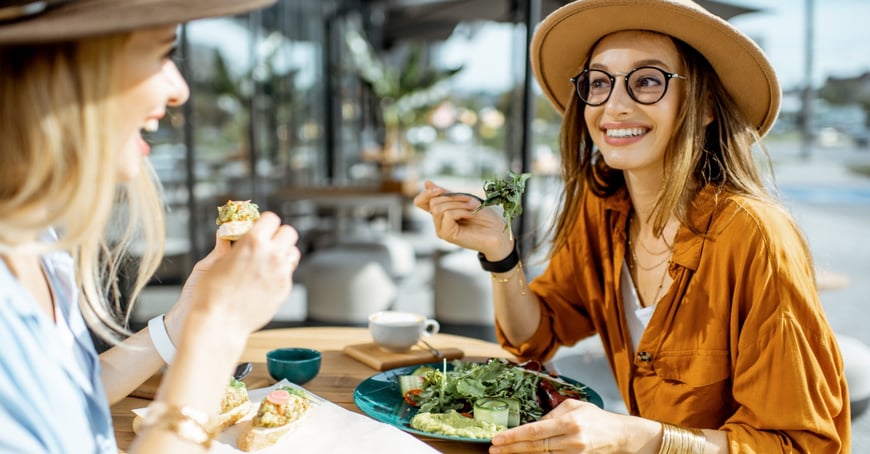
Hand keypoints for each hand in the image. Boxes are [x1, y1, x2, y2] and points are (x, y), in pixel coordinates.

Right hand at [168, 212, 300, 339]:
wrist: (219, 324)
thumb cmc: (210, 295)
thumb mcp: (213, 263)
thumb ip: (225, 246)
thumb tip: (226, 234)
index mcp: (253, 242)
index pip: (272, 218)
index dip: (265, 222)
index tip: (260, 227)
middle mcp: (271, 254)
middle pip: (289, 232)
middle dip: (278, 235)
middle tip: (267, 242)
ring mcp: (281, 273)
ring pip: (293, 253)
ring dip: (283, 253)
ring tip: (269, 261)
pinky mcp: (284, 289)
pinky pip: (288, 273)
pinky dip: (280, 273)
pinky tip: (265, 280)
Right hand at [413, 180, 512, 258]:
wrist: (499, 233)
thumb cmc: (485, 218)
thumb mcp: (464, 200)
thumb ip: (446, 194)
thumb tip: (426, 183)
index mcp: (441, 214)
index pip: (419, 202)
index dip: (426, 193)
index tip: (439, 189)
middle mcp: (438, 223)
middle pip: (433, 202)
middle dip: (453, 197)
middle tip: (471, 202)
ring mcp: (442, 230)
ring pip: (439, 207)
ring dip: (459, 203)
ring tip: (473, 208)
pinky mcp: (448, 235)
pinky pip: (448, 215)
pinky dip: (461, 211)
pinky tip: (472, 215)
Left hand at [490, 400, 660, 452]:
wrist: (620, 436)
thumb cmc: (596, 418)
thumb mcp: (574, 406)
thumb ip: (552, 413)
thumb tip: (533, 423)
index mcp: (570, 422)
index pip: (535, 430)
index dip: (514, 436)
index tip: (498, 438)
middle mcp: (572, 440)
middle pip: (536, 447)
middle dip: (512, 448)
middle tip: (494, 448)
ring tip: (503, 453)